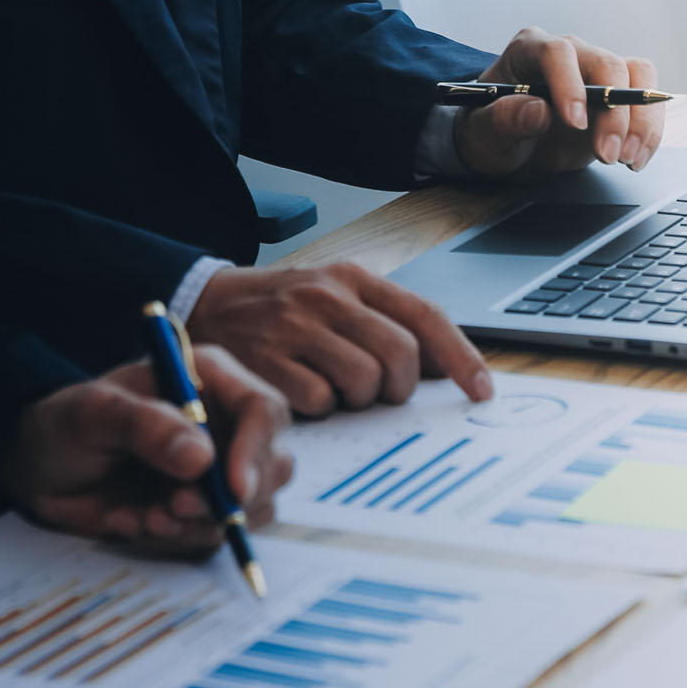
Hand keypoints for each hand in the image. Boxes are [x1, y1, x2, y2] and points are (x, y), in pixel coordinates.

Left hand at [4, 348, 291, 549]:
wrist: (37, 469)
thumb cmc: (64, 425)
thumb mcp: (94, 414)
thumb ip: (146, 427)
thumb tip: (202, 458)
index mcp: (209, 381)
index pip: (263, 411)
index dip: (256, 451)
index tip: (232, 488)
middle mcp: (224, 425)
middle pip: (272, 466)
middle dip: (230, 498)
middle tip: (176, 507)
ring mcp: (217, 471)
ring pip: (253, 508)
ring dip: (200, 524)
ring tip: (146, 517)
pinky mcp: (202, 510)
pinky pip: (215, 535)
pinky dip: (177, 538)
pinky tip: (134, 521)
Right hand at [187, 263, 492, 416]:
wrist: (205, 303)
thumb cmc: (282, 310)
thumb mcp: (336, 299)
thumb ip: (387, 325)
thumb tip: (445, 369)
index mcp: (354, 278)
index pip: (425, 315)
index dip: (461, 357)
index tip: (481, 391)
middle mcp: (327, 297)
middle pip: (399, 354)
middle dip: (398, 387)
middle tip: (379, 394)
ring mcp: (295, 328)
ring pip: (363, 381)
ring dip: (357, 399)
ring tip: (333, 389)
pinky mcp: (265, 360)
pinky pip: (319, 401)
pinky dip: (319, 409)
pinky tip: (301, 395)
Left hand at [456, 27, 666, 176]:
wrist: (509, 149)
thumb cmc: (491, 133)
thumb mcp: (484, 134)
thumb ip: (505, 120)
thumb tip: (538, 110)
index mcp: (530, 51)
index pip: (558, 53)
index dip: (570, 84)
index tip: (575, 123)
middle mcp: (570, 55)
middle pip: (607, 64)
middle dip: (614, 113)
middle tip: (608, 155)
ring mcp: (597, 73)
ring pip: (637, 76)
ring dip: (640, 121)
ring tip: (627, 160)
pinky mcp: (618, 98)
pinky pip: (647, 101)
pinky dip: (648, 132)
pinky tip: (635, 159)